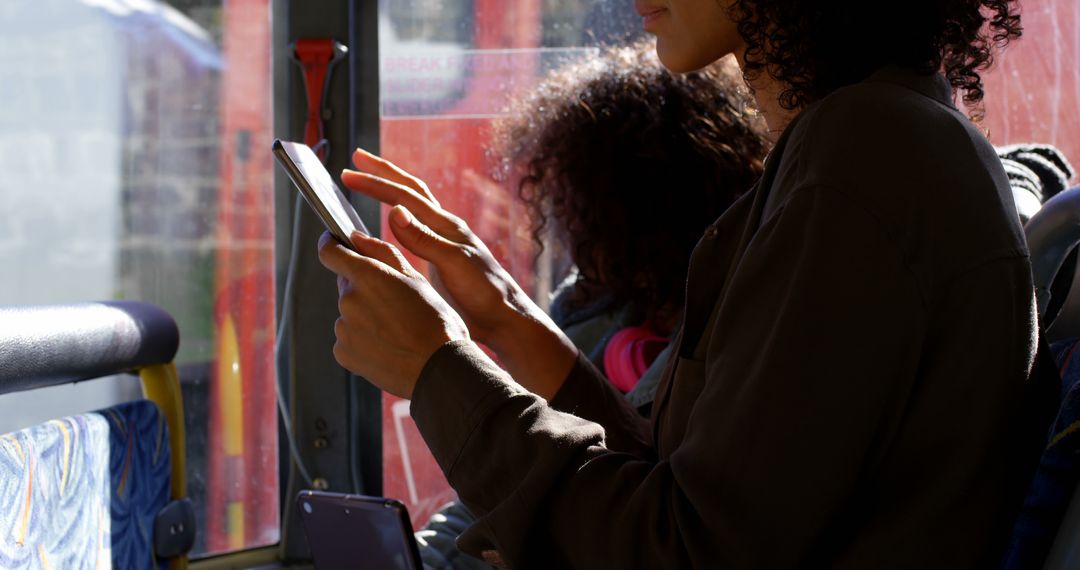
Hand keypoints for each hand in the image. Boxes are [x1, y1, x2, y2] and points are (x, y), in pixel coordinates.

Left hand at [317, 230, 468, 398]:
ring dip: (366, 318)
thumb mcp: (417, 279)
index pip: (329, 252)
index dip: (330, 245)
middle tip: (395, 305)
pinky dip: (363, 341)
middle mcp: (349, 300)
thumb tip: (356, 238)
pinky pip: (348, 340)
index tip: (334, 244)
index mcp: (367, 275)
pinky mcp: (343, 353)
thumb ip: (382, 253)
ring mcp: (343, 329)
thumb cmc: (436, 322)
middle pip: (347, 287)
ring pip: (350, 315)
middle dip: (365, 290)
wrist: (439, 369)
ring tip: (396, 331)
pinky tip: (387, 347)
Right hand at [340, 148, 542, 350]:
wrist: (504, 319)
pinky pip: (411, 233)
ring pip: (411, 208)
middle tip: (356, 159)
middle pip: (410, 191)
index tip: (349, 174)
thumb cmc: (485, 293)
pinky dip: (393, 221)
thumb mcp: (454, 264)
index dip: (376, 183)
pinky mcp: (439, 262)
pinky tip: (382, 227)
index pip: (406, 196)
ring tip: (367, 182)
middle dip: (382, 173)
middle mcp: (443, 229)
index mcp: (446, 225)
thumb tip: (394, 210)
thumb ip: (424, 239)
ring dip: (389, 192)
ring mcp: (441, 244)